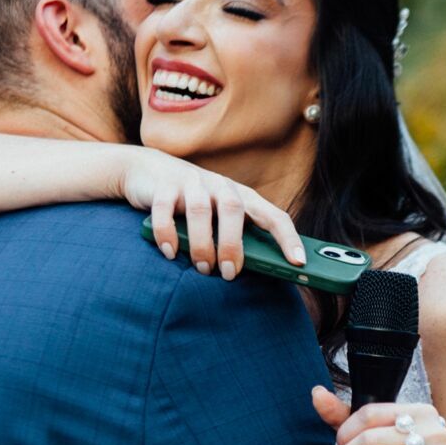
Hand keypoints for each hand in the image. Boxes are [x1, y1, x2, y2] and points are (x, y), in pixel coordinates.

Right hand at [119, 148, 305, 278]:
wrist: (147, 171)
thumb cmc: (191, 204)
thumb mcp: (217, 217)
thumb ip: (232, 236)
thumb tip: (249, 274)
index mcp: (242, 197)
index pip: (273, 215)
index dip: (288, 238)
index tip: (298, 262)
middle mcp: (220, 186)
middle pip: (233, 210)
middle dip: (233, 245)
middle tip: (229, 273)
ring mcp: (191, 183)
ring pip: (200, 210)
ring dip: (202, 243)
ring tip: (202, 268)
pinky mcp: (163, 186)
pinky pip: (165, 210)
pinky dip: (167, 233)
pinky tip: (170, 252)